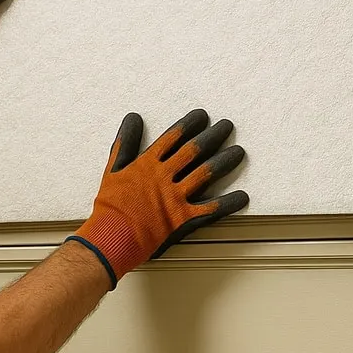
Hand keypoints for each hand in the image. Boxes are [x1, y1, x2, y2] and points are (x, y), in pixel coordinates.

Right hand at [66, 110, 248, 287]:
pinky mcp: (183, 219)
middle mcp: (165, 176)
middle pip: (194, 151)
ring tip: (238, 152)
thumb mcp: (114, 169)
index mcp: (148, 163)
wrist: (111, 236)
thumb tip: (133, 117)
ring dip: (224, 161)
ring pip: (206, 174)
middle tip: (227, 126)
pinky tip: (242, 196)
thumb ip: (125, 142)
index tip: (202, 116)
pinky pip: (211, 209)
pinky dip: (228, 203)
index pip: (173, 137)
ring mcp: (176, 197)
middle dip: (213, 136)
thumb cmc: (110, 206)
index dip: (190, 125)